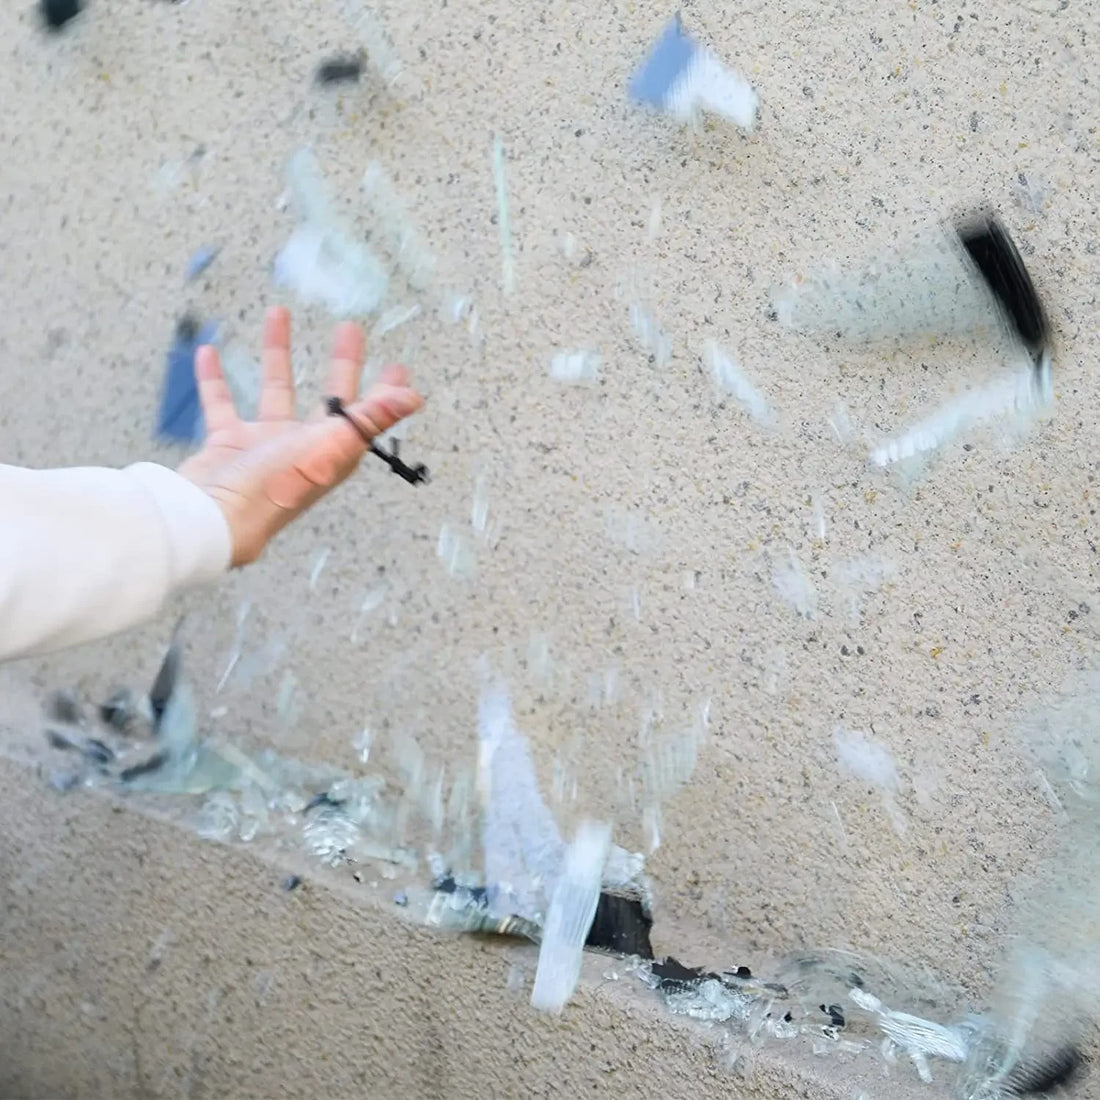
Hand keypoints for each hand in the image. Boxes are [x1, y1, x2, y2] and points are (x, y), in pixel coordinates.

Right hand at [177, 306, 423, 566]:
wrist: (214, 518)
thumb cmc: (275, 487)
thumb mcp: (330, 447)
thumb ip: (371, 419)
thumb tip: (414, 399)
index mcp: (334, 451)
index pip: (368, 415)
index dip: (384, 392)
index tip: (398, 367)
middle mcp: (304, 448)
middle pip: (328, 397)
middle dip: (340, 362)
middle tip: (349, 328)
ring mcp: (265, 446)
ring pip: (274, 390)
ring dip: (276, 353)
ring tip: (278, 313)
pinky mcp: (228, 445)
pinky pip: (222, 405)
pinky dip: (215, 379)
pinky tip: (210, 352)